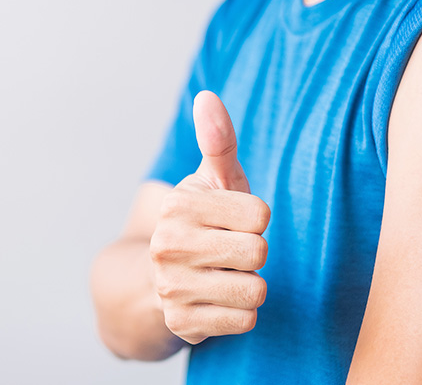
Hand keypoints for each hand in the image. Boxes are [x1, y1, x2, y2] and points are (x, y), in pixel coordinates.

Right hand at [149, 91, 270, 344]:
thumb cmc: (204, 222)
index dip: (257, 221)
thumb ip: (218, 140)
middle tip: (230, 252)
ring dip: (250, 285)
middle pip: (258, 253)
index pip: (261, 216)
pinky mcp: (182, 324)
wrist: (160, 279)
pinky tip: (220, 300)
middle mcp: (168, 246)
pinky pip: (245, 321)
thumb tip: (207, 97)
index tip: (234, 222)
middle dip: (254, 254)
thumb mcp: (213, 180)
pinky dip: (242, 313)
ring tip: (226, 275)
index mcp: (178, 205)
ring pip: (255, 290)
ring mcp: (171, 288)